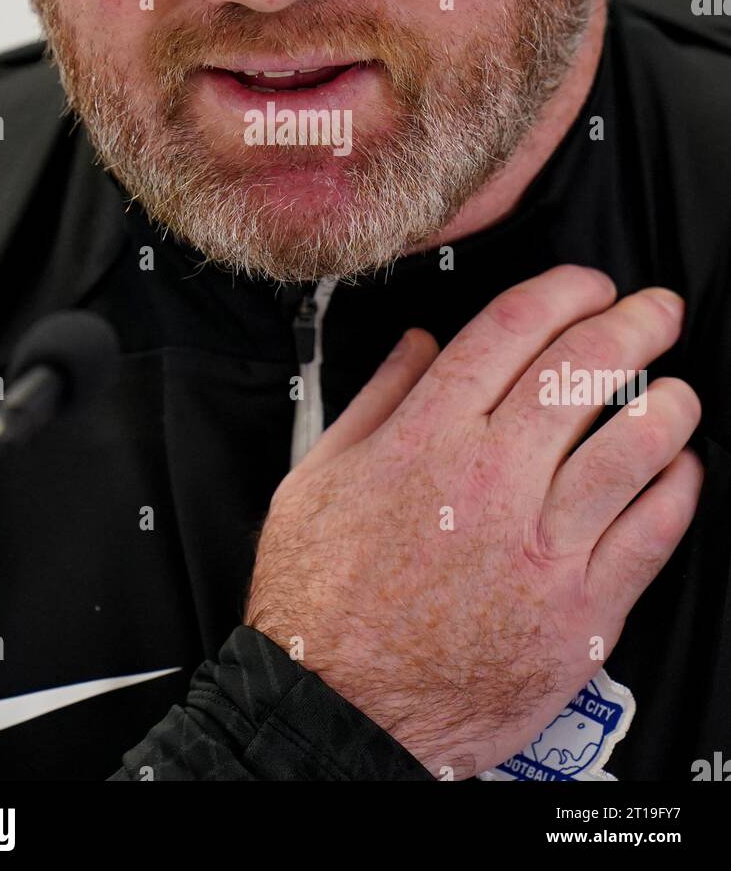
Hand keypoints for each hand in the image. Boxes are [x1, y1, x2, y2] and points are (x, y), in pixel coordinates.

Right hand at [245, 265, 702, 777]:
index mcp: (425, 438)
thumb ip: (375, 399)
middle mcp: (488, 481)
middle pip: (583, 371)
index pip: (512, 329)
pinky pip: (650, 534)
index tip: (589, 284)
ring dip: (668, 402)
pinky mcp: (578, 612)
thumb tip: (417, 346)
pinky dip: (676, 489)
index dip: (564, 289)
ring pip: (632, 447)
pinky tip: (678, 468)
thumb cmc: (319, 600)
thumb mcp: (315, 476)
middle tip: (657, 312)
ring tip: (676, 388)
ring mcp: (539, 547)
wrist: (336, 709)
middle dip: (635, 323)